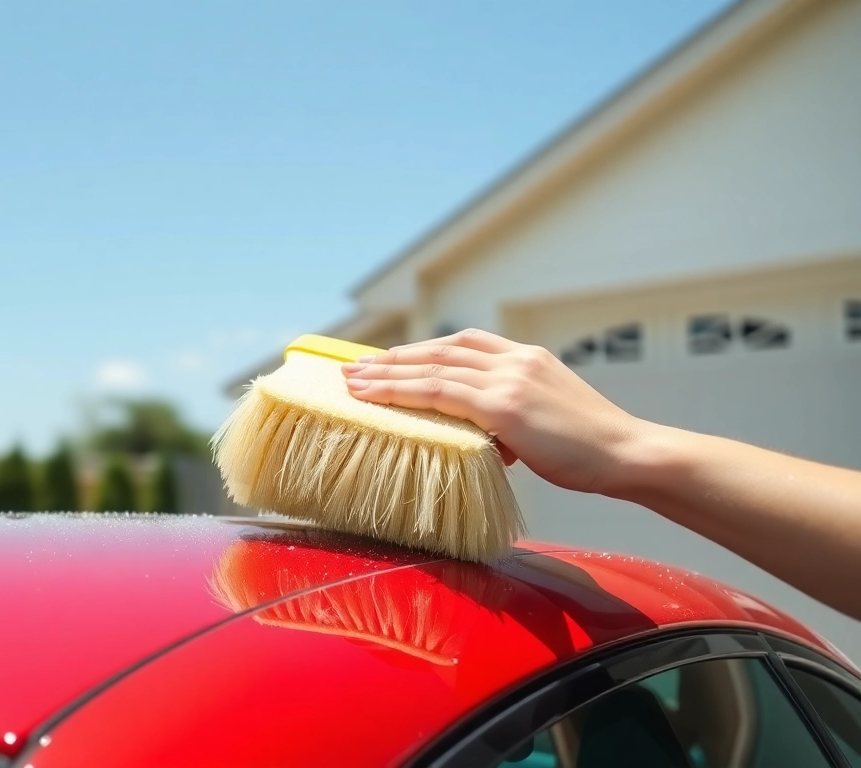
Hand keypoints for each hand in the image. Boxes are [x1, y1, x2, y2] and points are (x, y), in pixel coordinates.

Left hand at [340, 329, 646, 494]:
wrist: (628, 455)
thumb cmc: (591, 451)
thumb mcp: (546, 423)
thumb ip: (510, 420)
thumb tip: (483, 437)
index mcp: (528, 358)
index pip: (463, 344)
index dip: (422, 350)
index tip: (390, 359)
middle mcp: (515, 360)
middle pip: (440, 351)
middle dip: (394, 359)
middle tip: (356, 367)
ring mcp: (509, 379)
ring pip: (433, 369)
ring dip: (387, 374)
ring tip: (354, 382)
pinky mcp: (504, 405)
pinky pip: (440, 393)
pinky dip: (403, 392)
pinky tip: (377, 398)